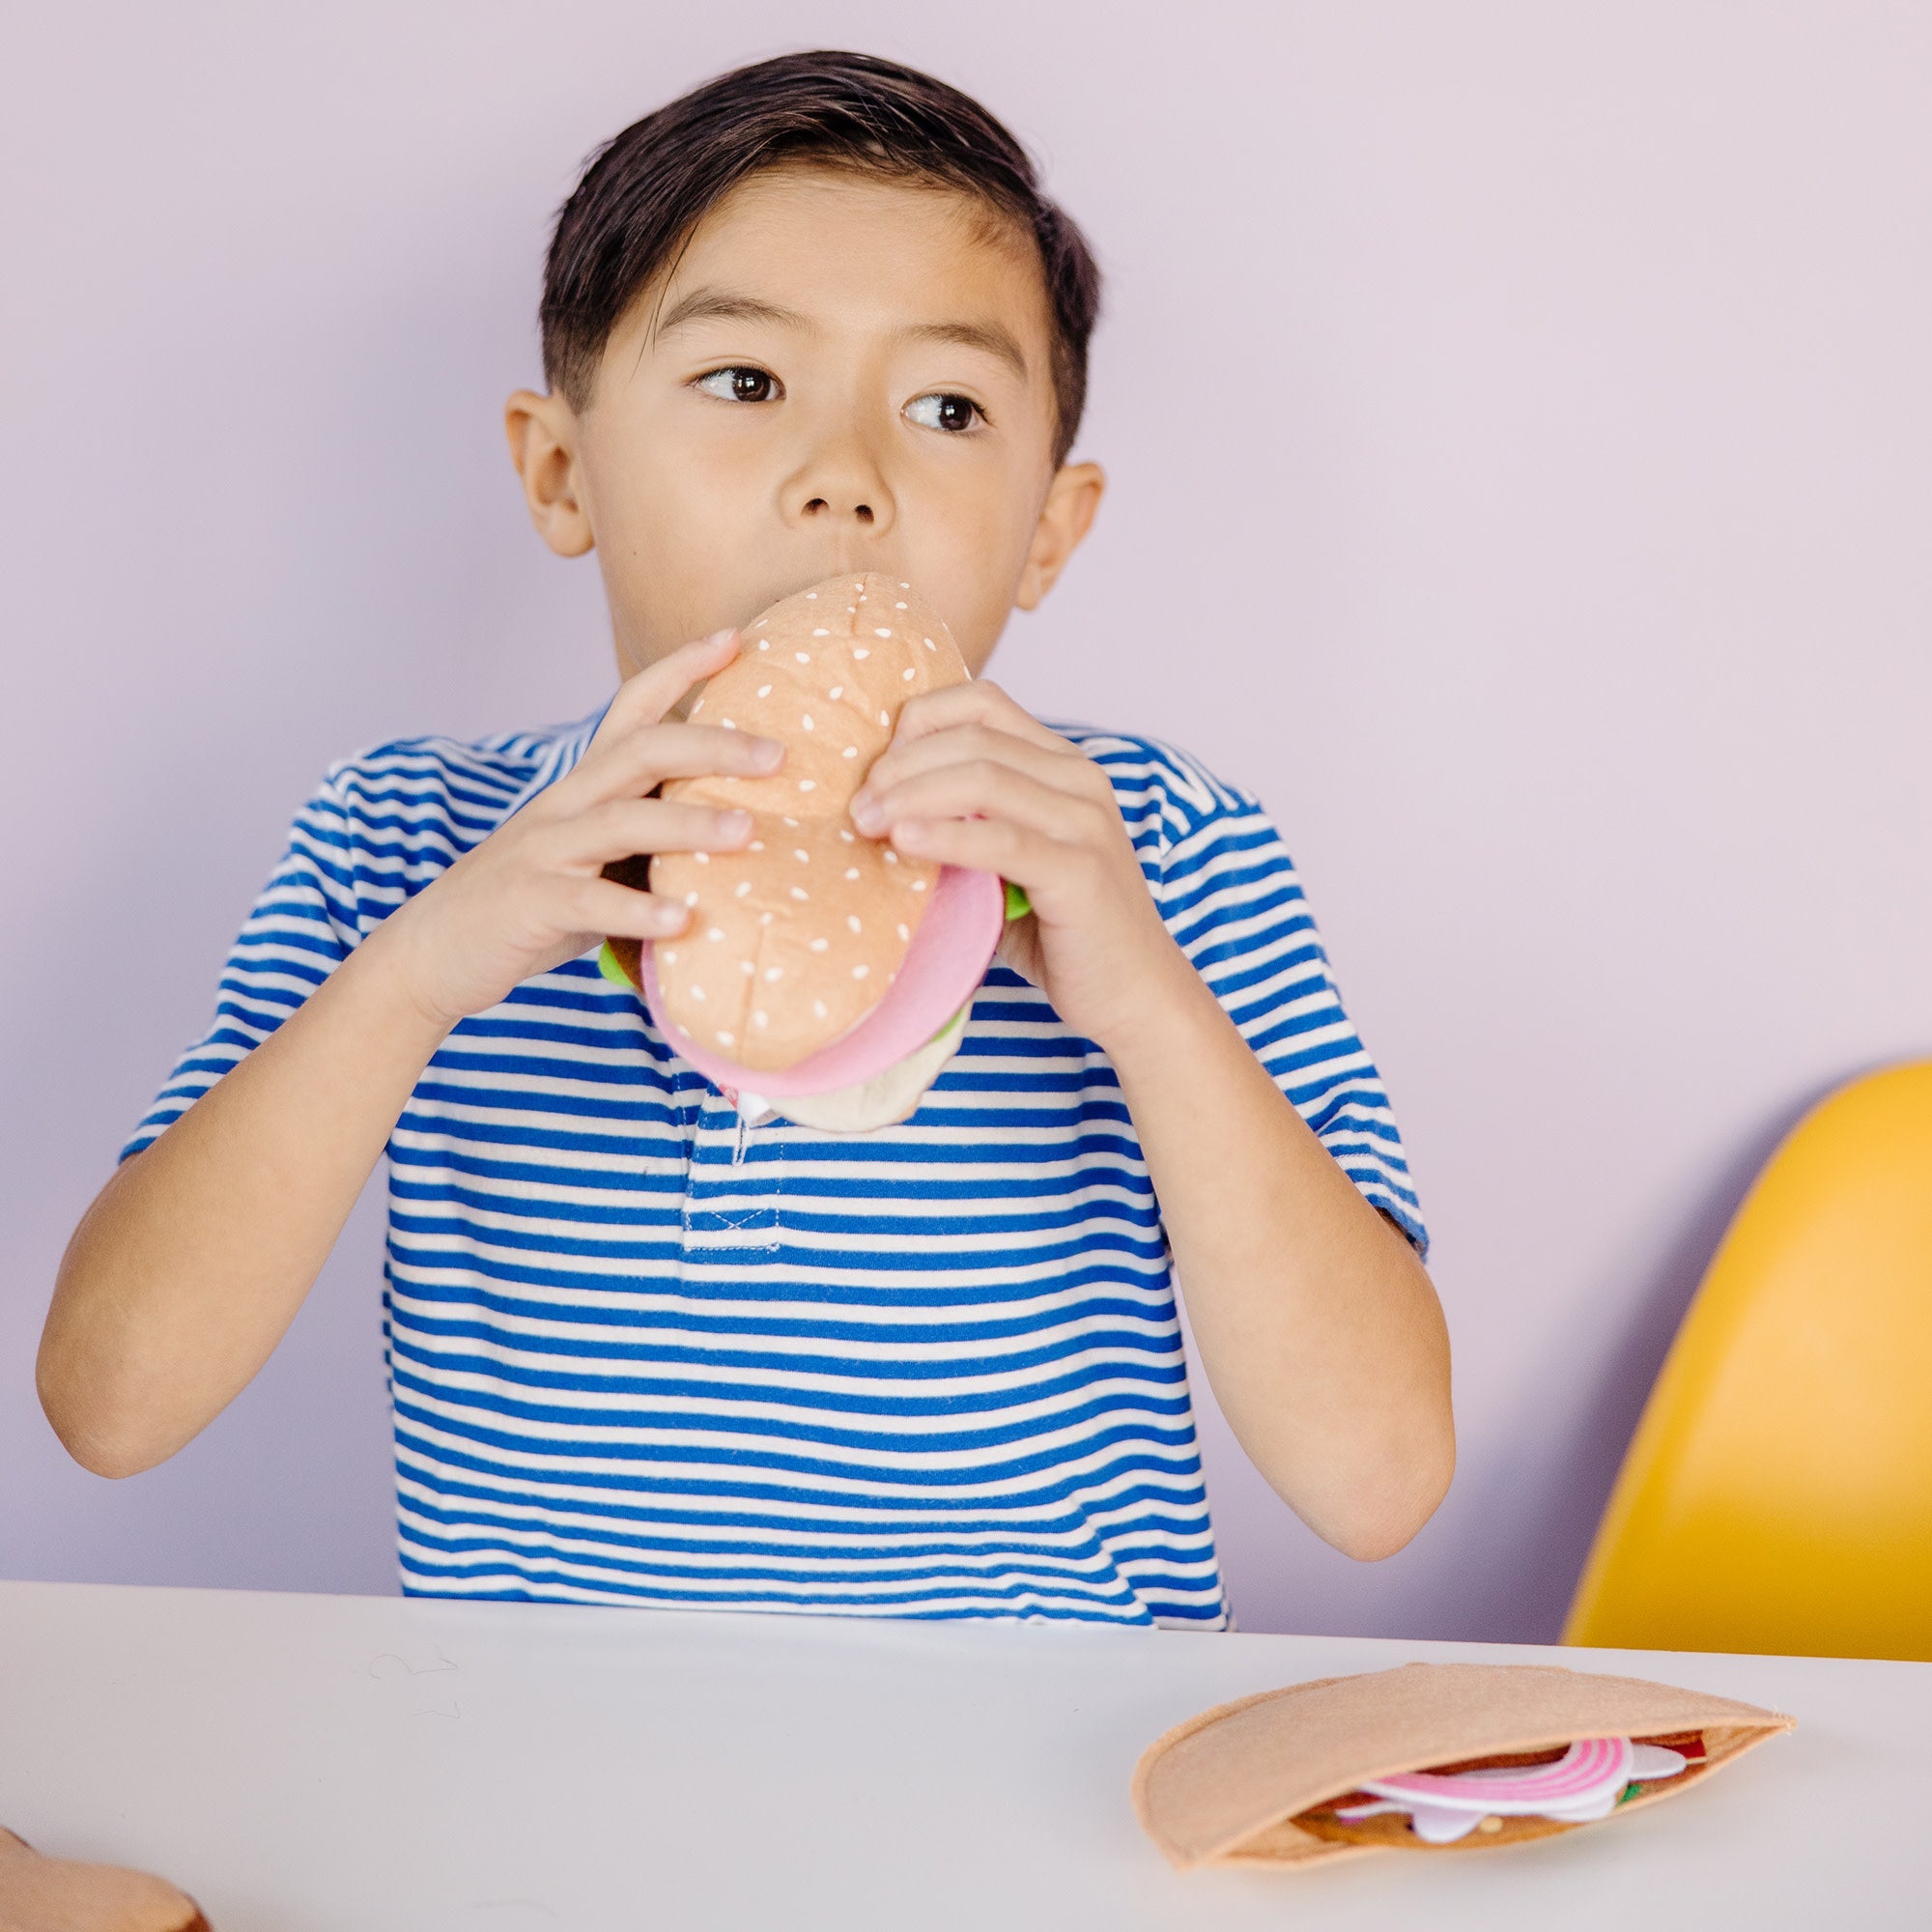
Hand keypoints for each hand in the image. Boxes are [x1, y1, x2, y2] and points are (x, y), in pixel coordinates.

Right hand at [371, 629, 782, 1028]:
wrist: (438, 949)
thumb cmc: (536, 901)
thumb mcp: (595, 854)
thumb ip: (651, 836)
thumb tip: (743, 831)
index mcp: (585, 785)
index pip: (633, 708)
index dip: (681, 668)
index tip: (737, 638)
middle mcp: (565, 803)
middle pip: (641, 752)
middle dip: (712, 745)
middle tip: (779, 754)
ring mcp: (544, 850)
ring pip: (621, 821)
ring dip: (689, 825)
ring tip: (748, 833)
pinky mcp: (530, 902)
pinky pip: (589, 901)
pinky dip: (638, 909)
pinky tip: (683, 922)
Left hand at [848, 681, 1192, 1049]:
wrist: (1134, 993)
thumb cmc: (1059, 930)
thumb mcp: (1007, 861)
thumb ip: (964, 824)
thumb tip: (877, 807)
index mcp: (1062, 765)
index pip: (982, 704)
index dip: (919, 722)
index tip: (878, 771)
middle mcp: (1080, 779)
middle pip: (972, 738)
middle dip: (900, 766)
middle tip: (858, 807)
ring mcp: (1086, 823)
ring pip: (983, 777)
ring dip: (910, 795)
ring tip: (868, 824)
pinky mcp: (1081, 872)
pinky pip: (1001, 839)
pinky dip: (944, 835)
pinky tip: (904, 842)